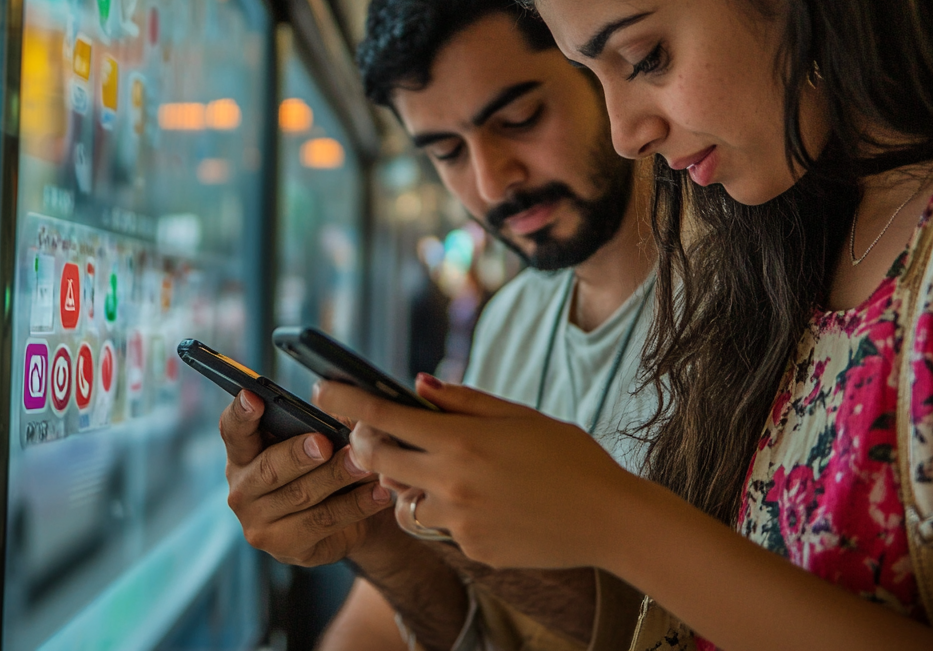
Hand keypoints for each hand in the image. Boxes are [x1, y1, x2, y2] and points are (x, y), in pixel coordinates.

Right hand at [219, 389, 394, 565]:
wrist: (347, 518)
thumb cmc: (325, 465)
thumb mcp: (321, 438)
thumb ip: (322, 421)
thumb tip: (339, 400)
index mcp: (243, 453)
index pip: (233, 430)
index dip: (242, 414)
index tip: (253, 397)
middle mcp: (242, 489)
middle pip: (269, 468)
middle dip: (298, 454)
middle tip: (324, 443)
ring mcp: (259, 523)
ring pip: (300, 496)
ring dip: (335, 477)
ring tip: (363, 464)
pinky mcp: (285, 548)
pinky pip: (323, 522)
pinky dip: (355, 506)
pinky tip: (377, 494)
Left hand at [314, 376, 639, 569]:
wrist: (610, 519)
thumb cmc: (570, 457)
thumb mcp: (520, 416)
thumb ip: (464, 401)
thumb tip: (418, 385)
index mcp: (464, 439)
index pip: (385, 416)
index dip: (347, 401)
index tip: (322, 390)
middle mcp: (453, 481)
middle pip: (377, 460)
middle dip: (364, 443)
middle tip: (368, 434)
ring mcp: (459, 520)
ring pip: (404, 500)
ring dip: (407, 483)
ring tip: (442, 471)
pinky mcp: (471, 549)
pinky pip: (441, 526)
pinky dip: (448, 511)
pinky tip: (486, 502)